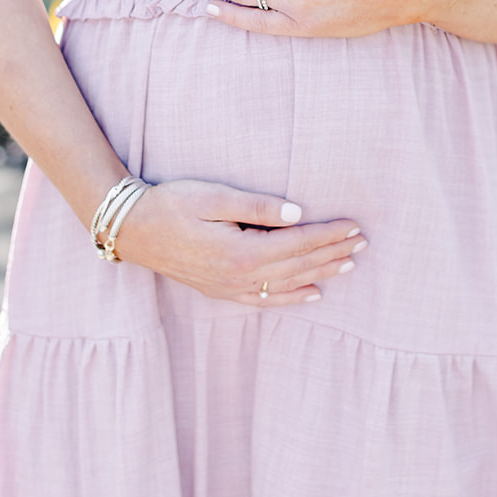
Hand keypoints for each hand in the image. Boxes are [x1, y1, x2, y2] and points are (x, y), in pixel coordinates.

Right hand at [113, 179, 365, 304]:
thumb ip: (256, 206)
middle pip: (298, 265)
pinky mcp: (221, 291)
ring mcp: (230, 288)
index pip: (297, 242)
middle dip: (333, 253)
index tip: (354, 225)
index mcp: (241, 251)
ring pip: (287, 284)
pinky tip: (311, 294)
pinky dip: (292, 298)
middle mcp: (239, 276)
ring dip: (320, 273)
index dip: (328, 234)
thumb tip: (297, 214)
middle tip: (363, 242)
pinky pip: (265, 300)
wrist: (133, 230)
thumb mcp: (213, 196)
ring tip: (349, 265)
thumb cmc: (171, 203)